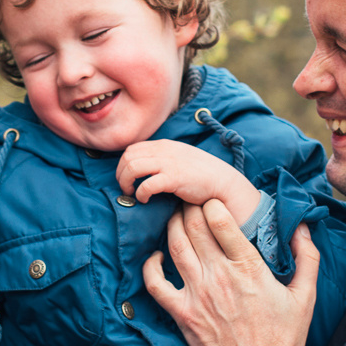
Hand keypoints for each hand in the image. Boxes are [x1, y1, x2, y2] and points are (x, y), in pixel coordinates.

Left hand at [117, 140, 261, 224]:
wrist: (223, 182)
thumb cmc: (202, 174)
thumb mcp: (179, 158)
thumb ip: (162, 159)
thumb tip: (143, 169)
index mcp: (164, 145)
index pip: (132, 148)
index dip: (123, 164)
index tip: (127, 178)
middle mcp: (164, 150)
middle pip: (128, 157)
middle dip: (121, 174)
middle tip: (127, 188)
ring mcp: (169, 163)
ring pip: (132, 167)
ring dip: (127, 182)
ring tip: (133, 193)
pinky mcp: (174, 178)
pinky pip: (147, 184)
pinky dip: (141, 193)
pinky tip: (145, 200)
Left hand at [144, 201, 316, 345]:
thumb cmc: (284, 339)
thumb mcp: (306, 296)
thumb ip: (308, 257)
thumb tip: (303, 226)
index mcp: (249, 268)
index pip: (220, 220)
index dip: (212, 203)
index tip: (213, 201)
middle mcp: (220, 277)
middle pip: (194, 226)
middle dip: (190, 207)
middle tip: (191, 202)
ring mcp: (197, 296)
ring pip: (175, 246)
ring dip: (172, 226)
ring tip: (177, 219)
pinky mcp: (182, 315)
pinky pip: (155, 283)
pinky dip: (151, 265)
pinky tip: (157, 257)